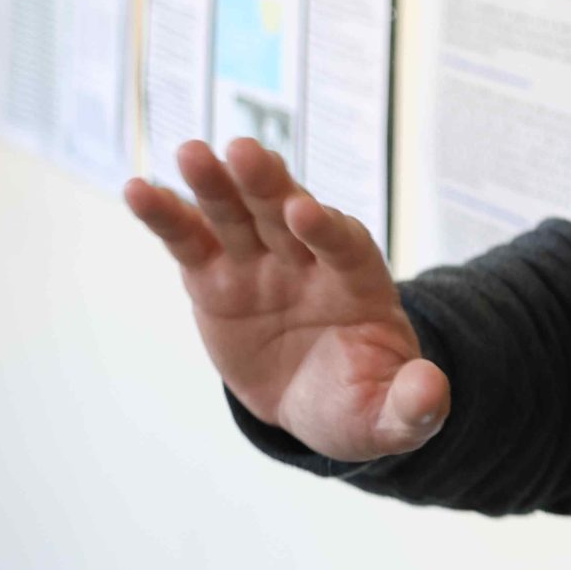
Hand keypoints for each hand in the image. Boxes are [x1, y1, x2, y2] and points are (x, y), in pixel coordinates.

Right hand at [122, 139, 448, 463]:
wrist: (315, 400)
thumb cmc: (358, 400)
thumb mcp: (390, 417)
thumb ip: (414, 406)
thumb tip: (432, 392)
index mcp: (358, 284)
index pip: (345, 248)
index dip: (327, 230)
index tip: (304, 212)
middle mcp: (307, 260)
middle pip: (287, 213)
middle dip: (268, 185)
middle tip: (245, 152)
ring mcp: (258, 263)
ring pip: (236, 215)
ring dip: (215, 184)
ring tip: (191, 153)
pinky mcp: (214, 276)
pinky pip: (188, 242)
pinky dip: (165, 216)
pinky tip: (138, 189)